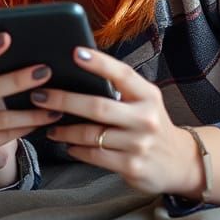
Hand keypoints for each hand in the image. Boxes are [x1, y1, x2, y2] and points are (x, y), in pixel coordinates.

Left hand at [37, 46, 202, 196]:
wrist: (180, 163)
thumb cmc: (151, 125)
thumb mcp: (144, 102)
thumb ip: (120, 90)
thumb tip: (77, 74)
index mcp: (148, 95)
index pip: (122, 74)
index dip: (99, 63)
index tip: (75, 52)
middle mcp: (145, 118)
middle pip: (98, 107)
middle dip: (64, 100)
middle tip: (39, 96)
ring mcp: (139, 144)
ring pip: (91, 135)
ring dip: (65, 130)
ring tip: (50, 126)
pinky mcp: (132, 166)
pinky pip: (95, 156)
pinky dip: (77, 150)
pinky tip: (68, 145)